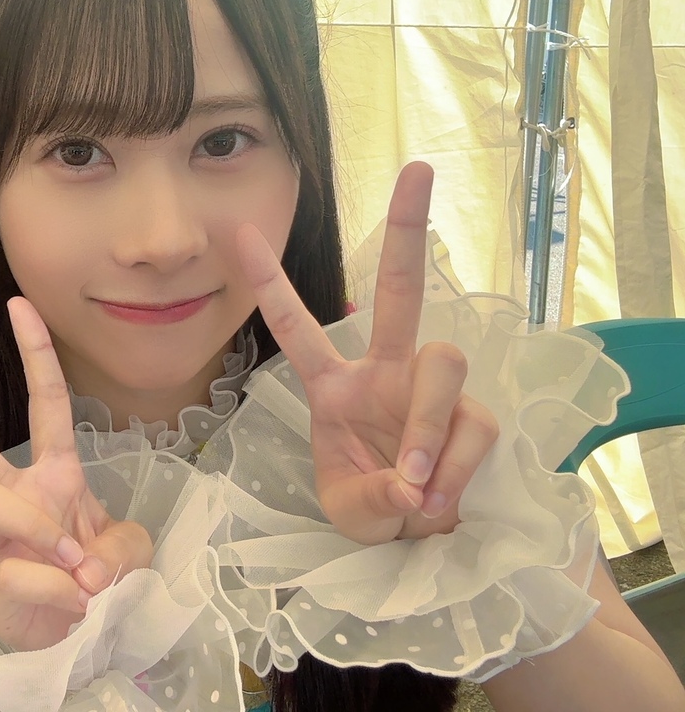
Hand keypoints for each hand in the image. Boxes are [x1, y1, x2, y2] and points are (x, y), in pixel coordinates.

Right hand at [0, 298, 152, 650]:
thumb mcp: (131, 552)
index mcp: (55, 472)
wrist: (81, 641)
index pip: (45, 402)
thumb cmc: (101, 580)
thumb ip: (118, 548)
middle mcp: (16, 493)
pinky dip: (58, 591)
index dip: (35, 353)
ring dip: (39, 530)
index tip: (18, 304)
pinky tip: (71, 607)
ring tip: (79, 572)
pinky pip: (18, 569)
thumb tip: (81, 567)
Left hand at [238, 161, 499, 543]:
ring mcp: (432, 390)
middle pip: (401, 291)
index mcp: (336, 386)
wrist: (423, 544)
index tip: (239, 230)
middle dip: (407, 230)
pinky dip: (453, 466)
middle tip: (418, 169)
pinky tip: (436, 498)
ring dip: (426, 426)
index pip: (297, 328)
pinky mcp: (474, 417)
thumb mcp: (349, 510)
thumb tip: (413, 481)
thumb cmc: (374, 509)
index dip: (270, 283)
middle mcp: (386, 372)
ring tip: (414, 485)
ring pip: (441, 363)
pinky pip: (471, 426)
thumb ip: (372, 496)